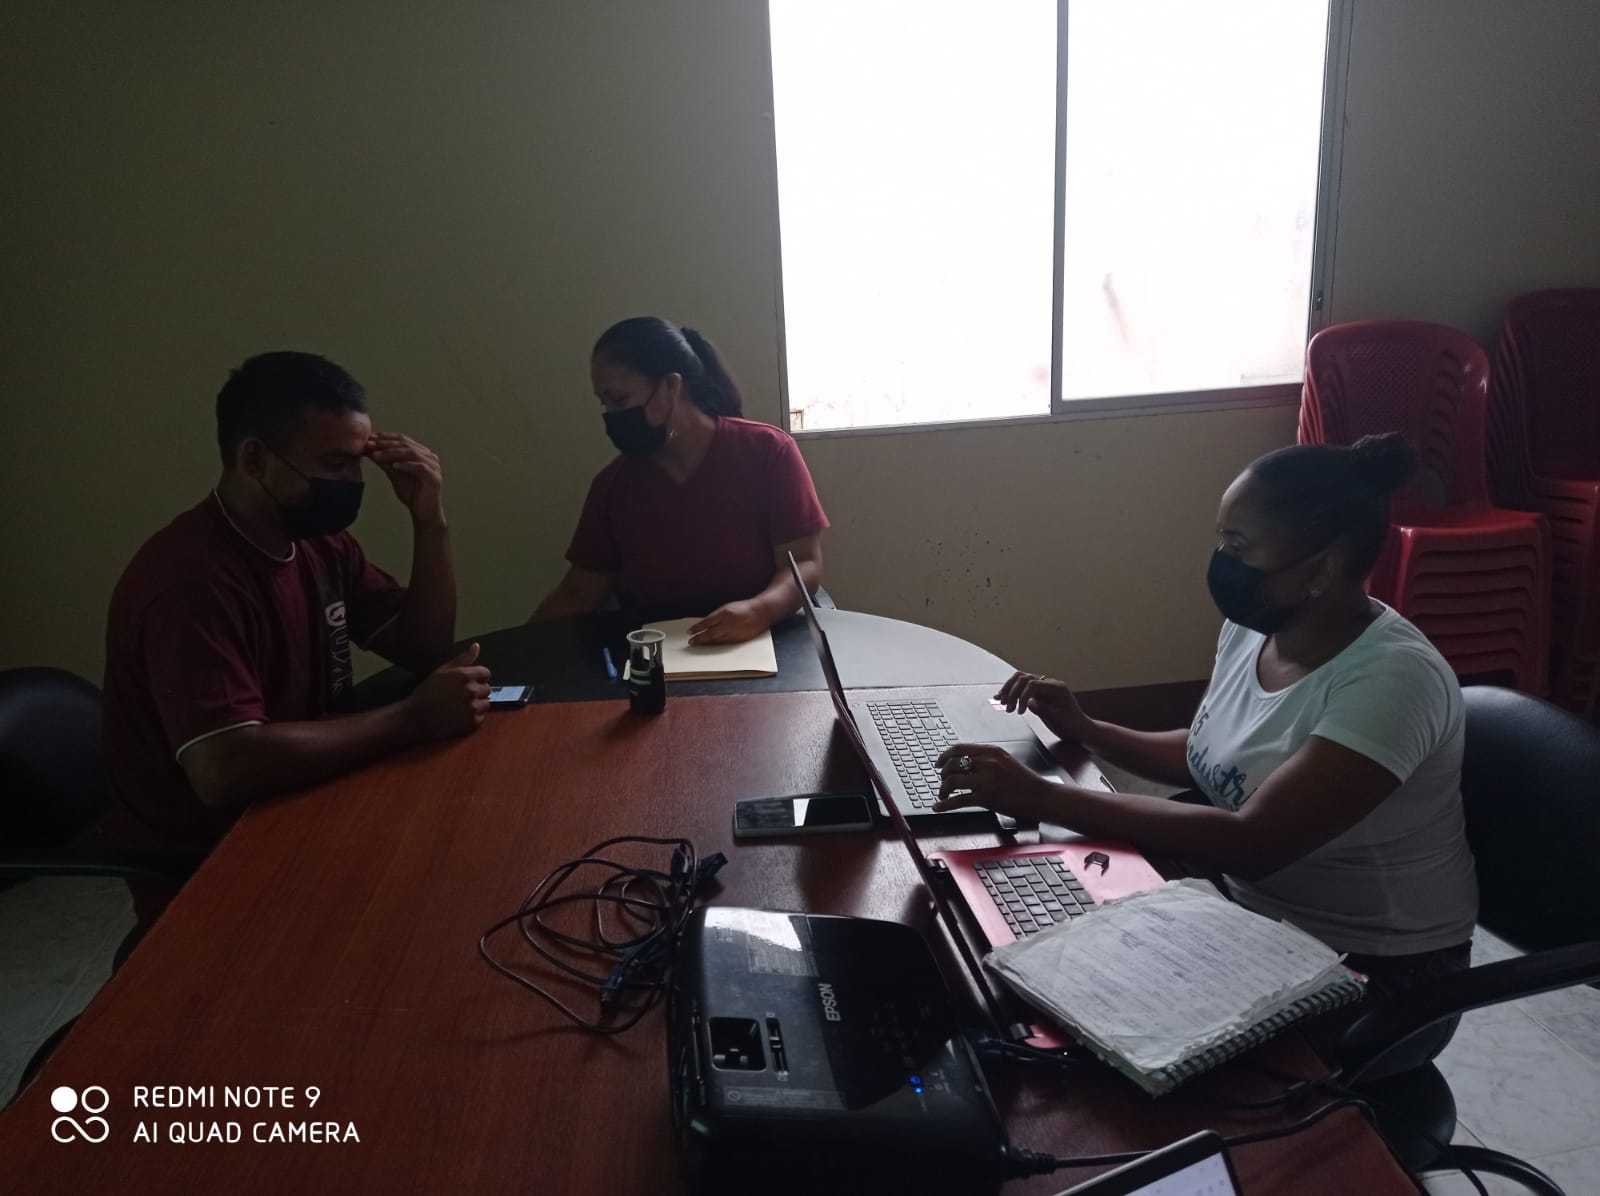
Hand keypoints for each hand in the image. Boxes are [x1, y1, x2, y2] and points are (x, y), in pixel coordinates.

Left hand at [368, 432, 444, 527]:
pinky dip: (406, 465)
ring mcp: (433, 466)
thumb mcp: (394, 474)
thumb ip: (385, 461)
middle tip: (369, 445)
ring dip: (392, 453)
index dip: (384, 437)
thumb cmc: (412, 493)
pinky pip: (420, 467)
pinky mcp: (434, 477)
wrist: (423, 512)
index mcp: (420, 453)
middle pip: (406, 444)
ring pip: (411, 453)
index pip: (402, 439)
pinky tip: (394, 466)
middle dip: (385, 444)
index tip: (368, 439)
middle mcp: (428, 456)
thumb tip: (369, 450)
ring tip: (377, 455)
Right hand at [405, 643, 489, 739]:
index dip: (477, 678)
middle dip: (476, 691)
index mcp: (464, 675)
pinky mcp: (472, 722)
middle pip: (486, 688)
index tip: (467, 683)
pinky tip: (460, 716)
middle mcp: (471, 690)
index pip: (486, 673)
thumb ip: (462, 659)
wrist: (416, 717)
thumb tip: (476, 646)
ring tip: (459, 706)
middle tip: (459, 696)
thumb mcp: (442, 671)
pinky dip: (473, 717)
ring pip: (485, 703)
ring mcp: (472, 707)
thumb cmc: (427, 692)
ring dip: (477, 704)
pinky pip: (481, 717)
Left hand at [688, 600, 765, 644]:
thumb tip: (705, 624)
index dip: (696, 628)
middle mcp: (728, 624)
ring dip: (706, 643)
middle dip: (699, 638)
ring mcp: (734, 632)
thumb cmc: (744, 608)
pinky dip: (716, 645)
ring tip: (698, 645)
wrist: (761, 612)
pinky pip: (725, 644)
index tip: (689, 632)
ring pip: (716, 640)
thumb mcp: (728, 608)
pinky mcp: (739, 639)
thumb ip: (717, 616)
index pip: (706, 622)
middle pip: (710, 633)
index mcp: (724, 613)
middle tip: (691, 642)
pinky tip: (711, 646)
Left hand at [932, 743, 1055, 819]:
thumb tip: (964, 763)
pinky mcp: (987, 797)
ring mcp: (987, 779)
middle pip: (952, 764)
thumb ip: (987, 759)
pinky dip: (944, 805)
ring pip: (952, 780)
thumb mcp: (1006, 761)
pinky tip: (938, 807)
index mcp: (992, 751)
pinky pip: (958, 800)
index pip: (959, 748)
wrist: (1042, 796)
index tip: (938, 764)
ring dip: (943, 789)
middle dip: (943, 775)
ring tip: (943, 795)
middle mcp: (988, 762)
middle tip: (943, 782)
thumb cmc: (1025, 782)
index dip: (944, 756)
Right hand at [995, 670, 1092, 743]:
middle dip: (1013, 692)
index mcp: (1056, 687)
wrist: (1078, 729)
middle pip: (1024, 678)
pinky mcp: (1037, 693)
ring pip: (1020, 680)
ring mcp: (1042, 687)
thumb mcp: (1059, 719)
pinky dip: (1010, 692)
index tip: (1020, 711)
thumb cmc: (1072, 724)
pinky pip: (1021, 688)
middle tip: (1008, 708)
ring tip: (1002, 702)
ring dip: (1009, 690)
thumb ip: (1044, 709)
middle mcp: (1048, 684)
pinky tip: (1000, 697)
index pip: (1033, 683)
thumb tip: (1028, 702)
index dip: (1022, 696)